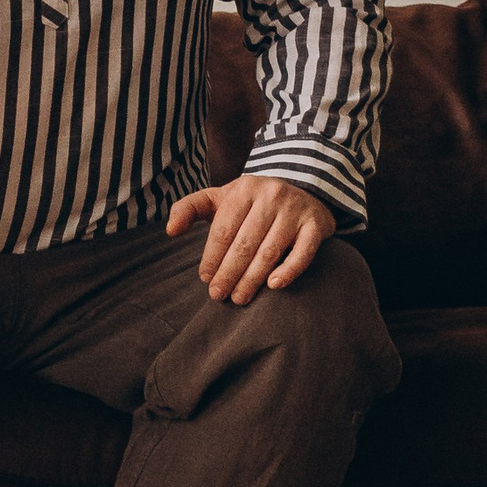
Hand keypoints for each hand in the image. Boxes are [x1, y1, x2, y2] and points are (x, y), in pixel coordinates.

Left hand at [165, 176, 335, 301]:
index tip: (206, 279)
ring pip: (270, 251)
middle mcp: (271, 196)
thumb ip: (189, 209)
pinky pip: (304, 252)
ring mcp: (296, 210)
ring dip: (252, 279)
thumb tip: (170, 231)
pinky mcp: (317, 225)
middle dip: (229, 273)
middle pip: (245, 243)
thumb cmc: (251, 203)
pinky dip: (289, 270)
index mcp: (244, 188)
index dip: (212, 257)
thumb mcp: (219, 198)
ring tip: (239, 298)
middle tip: (219, 295)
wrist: (302, 191)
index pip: (223, 230)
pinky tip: (273, 286)